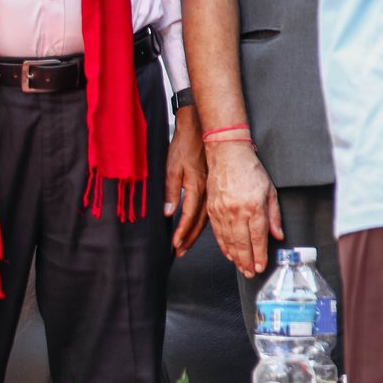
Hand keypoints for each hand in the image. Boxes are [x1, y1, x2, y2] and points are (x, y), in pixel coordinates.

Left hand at [164, 106, 207, 255]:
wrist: (202, 131)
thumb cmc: (185, 146)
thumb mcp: (172, 168)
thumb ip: (170, 191)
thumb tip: (168, 212)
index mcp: (195, 186)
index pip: (189, 216)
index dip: (182, 232)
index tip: (176, 244)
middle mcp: (206, 191)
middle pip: (200, 221)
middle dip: (190, 238)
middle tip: (182, 251)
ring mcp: (212, 189)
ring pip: (208, 217)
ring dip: (197, 233)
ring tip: (189, 244)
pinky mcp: (214, 186)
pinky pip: (212, 209)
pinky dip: (206, 222)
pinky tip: (202, 228)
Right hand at [205, 135, 280, 277]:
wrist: (227, 156)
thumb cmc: (251, 171)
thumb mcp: (270, 191)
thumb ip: (274, 215)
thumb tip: (278, 235)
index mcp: (254, 207)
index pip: (258, 238)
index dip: (260, 255)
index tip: (262, 266)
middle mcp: (237, 212)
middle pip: (242, 243)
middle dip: (247, 262)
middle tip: (251, 273)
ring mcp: (222, 212)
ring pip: (229, 241)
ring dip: (235, 257)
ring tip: (242, 268)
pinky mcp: (212, 210)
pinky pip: (217, 234)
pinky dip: (223, 246)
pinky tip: (229, 254)